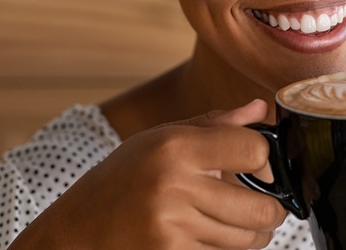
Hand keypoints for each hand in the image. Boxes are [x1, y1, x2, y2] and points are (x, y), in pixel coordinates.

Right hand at [10, 99, 285, 249]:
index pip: (254, 150)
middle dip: (271, 208)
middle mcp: (175, 186)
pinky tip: (207, 236)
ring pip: (249, 239)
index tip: (258, 166)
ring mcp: (172, 228)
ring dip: (253, 234)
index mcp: (175, 147)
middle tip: (263, 204)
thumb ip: (214, 125)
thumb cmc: (120, 181)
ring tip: (236, 222)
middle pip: (262, 206)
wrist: (73, 232)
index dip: (265, 159)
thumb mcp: (159, 139)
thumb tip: (259, 109)